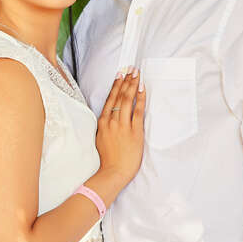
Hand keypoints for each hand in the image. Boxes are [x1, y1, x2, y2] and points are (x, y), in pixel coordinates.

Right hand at [95, 68, 145, 189]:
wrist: (112, 172)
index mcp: (103, 123)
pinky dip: (140, 98)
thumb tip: (109, 119)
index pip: (110, 99)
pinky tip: (142, 89)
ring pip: (127, 100)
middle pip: (119, 96)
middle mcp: (112, 121)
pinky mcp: (134, 131)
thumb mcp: (101, 139)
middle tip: (131, 69)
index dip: (116, 86)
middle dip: (126, 81)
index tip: (120, 75)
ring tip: (137, 74)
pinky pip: (137, 111)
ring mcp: (123, 125)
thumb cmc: (108, 159)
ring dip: (132, 85)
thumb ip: (105, 127)